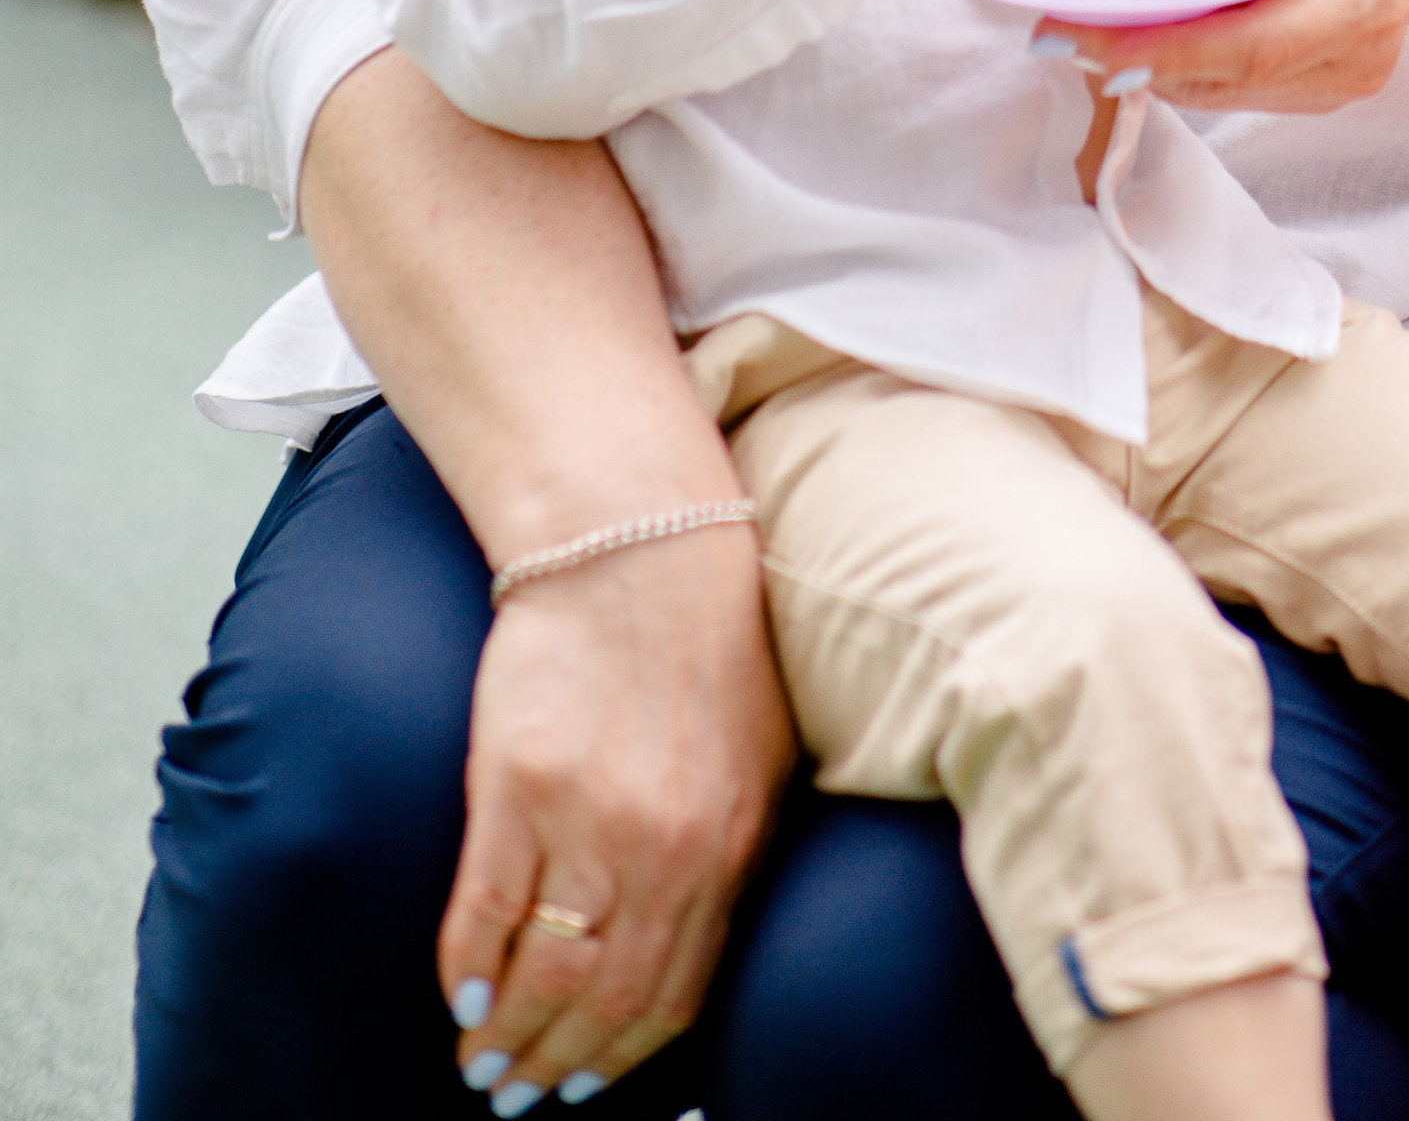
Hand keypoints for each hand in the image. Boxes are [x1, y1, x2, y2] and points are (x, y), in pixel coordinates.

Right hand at [443, 517, 788, 1103]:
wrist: (638, 542)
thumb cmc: (703, 642)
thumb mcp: (753, 755)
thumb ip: (731, 850)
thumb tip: (704, 943)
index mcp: (726, 846)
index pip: (671, 997)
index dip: (623, 1059)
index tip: (587, 1089)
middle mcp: (661, 850)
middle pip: (604, 1005)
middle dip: (556, 1067)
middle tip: (518, 1094)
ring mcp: (587, 823)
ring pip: (541, 975)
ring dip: (504, 1035)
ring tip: (480, 1060)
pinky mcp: (517, 789)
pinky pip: (485, 913)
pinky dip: (467, 968)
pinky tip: (457, 995)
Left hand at [1069, 0, 1408, 112]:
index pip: (1261, 40)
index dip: (1176, 47)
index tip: (1098, 37)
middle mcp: (1357, 52)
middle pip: (1236, 76)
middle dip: (1143, 59)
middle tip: (1057, 37)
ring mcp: (1341, 75)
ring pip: (1231, 90)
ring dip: (1153, 66)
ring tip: (1076, 36)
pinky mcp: (1320, 82)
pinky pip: (1240, 85)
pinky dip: (1182, 64)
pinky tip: (1134, 37)